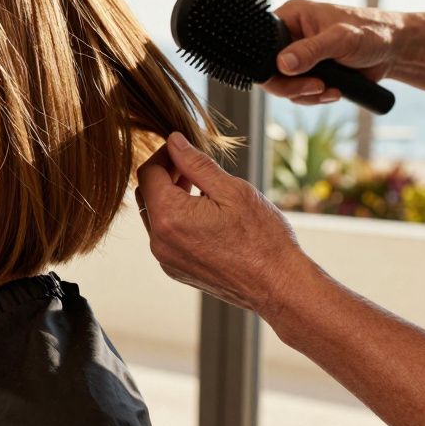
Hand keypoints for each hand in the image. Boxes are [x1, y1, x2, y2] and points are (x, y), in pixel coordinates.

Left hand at [134, 132, 312, 318]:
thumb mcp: (231, 190)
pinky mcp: (174, 269)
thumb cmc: (262, 237)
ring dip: (169, 197)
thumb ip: (196, 163)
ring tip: (201, 190)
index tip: (181, 150)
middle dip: (164, 175)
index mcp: (169, 216)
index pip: (148, 173)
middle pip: (146, 194)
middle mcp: (159, 240)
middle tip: (192, 167)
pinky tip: (203, 215)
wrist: (278, 285)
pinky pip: (164, 236)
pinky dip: (175, 219)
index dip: (163, 155)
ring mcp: (165, 258)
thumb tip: (173, 141)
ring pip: (154, 216)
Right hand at [265, 0, 405, 105]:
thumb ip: (311, 51)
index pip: (263, 44)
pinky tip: (334, 92)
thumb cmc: (373, 33)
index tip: (289, 76)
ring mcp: (298, 55)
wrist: (395, 51)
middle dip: (292, 86)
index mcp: (291, 17)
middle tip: (316, 88)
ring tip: (330, 90)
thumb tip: (282, 65)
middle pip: (270, 69)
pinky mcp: (308, 73)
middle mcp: (290, 36)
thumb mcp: (341, 39)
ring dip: (306, 94)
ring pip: (284, 85)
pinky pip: (298, 92)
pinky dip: (314, 98)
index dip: (269, 65)